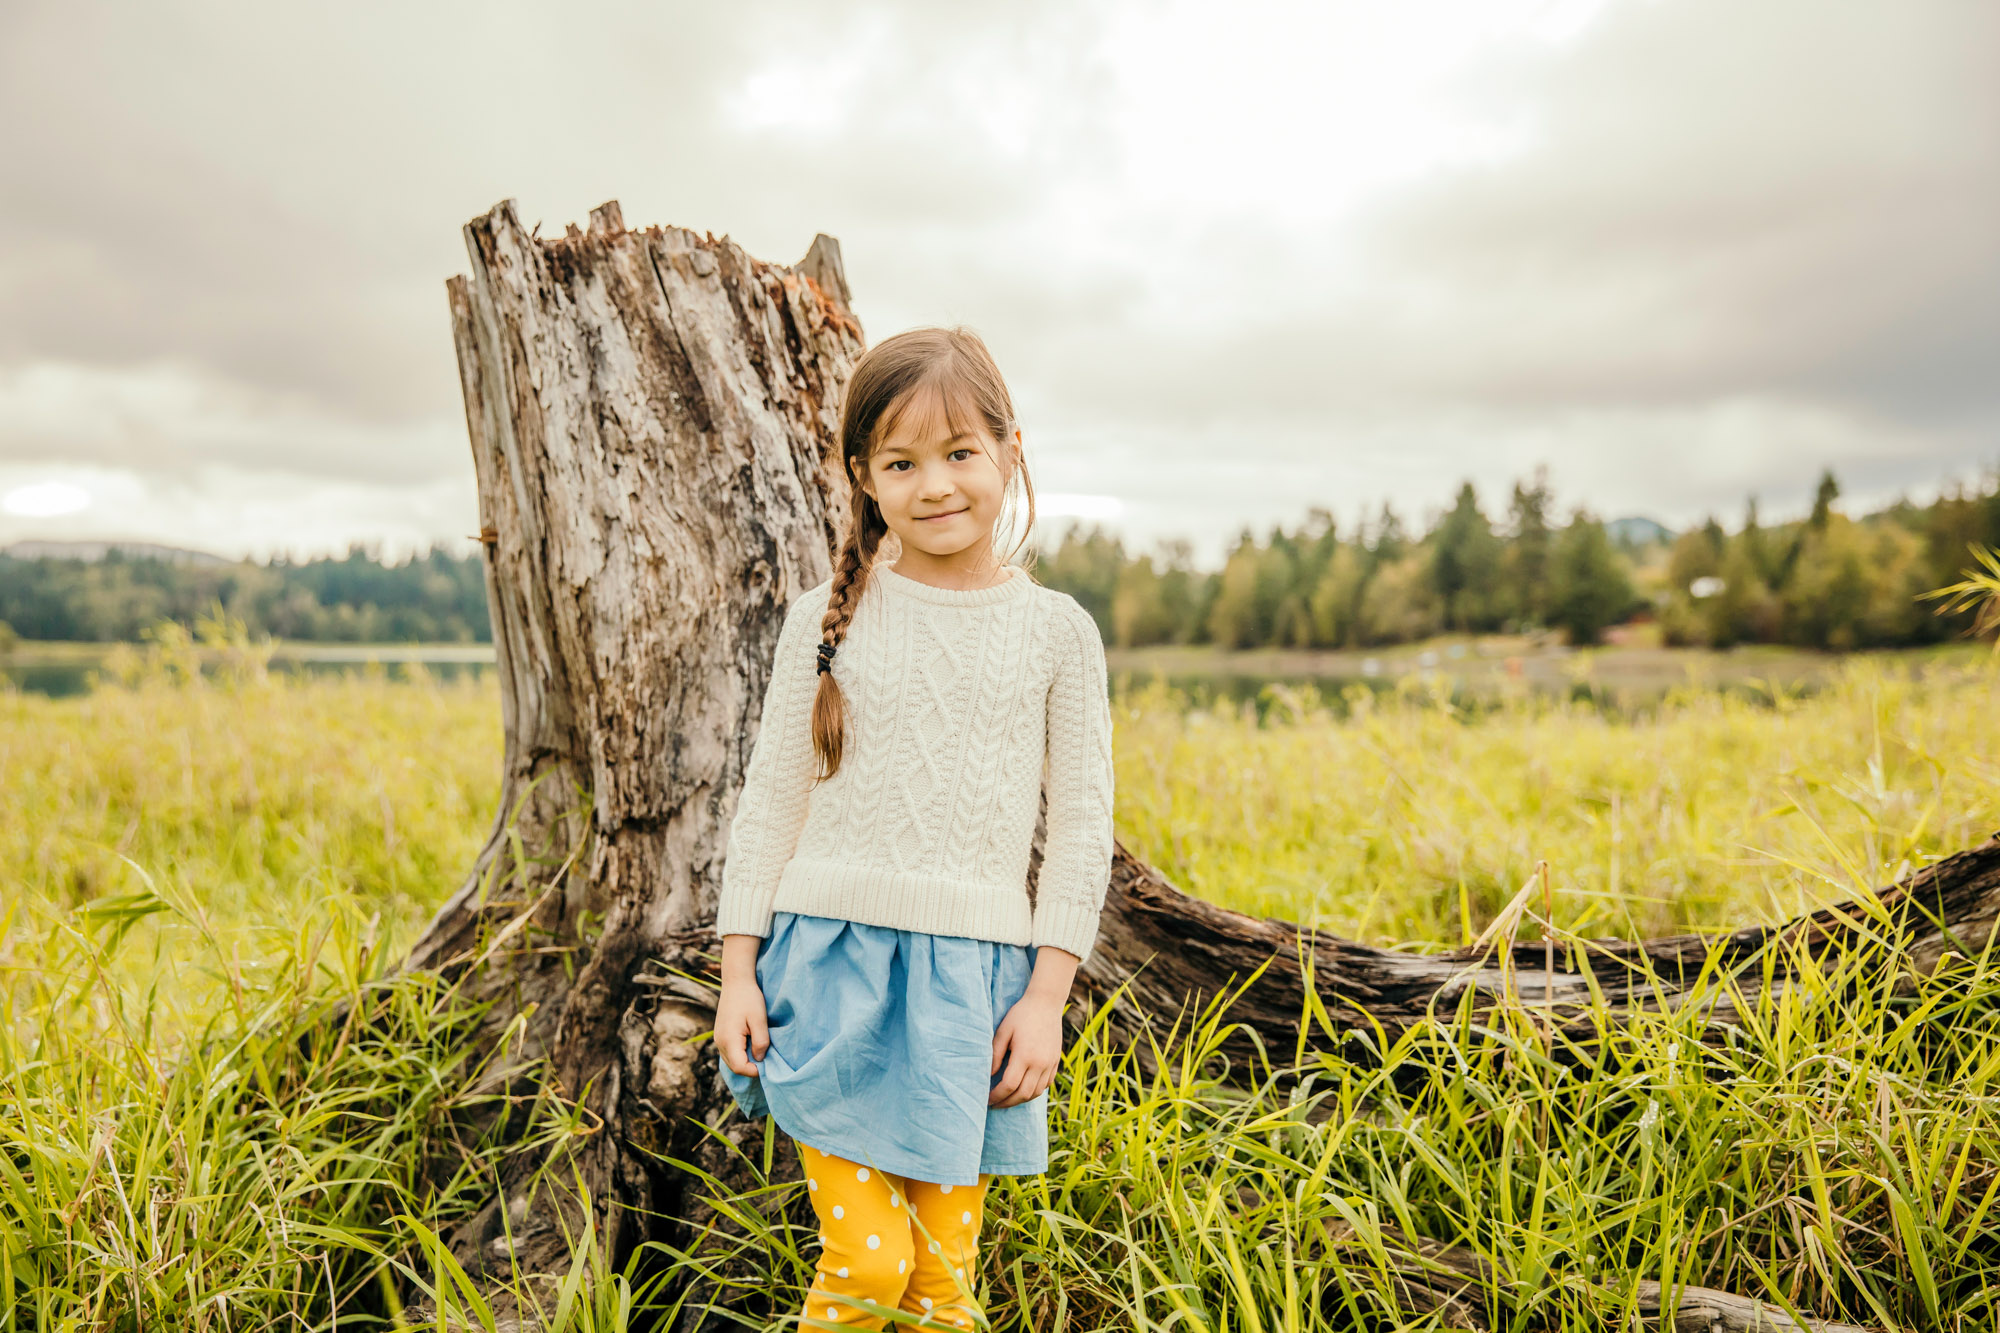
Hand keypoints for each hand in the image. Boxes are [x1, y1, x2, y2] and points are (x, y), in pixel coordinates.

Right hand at [715, 934, 769, 1077]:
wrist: (736, 982)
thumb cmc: (749, 998)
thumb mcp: (759, 1020)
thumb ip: (760, 1042)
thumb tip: (760, 1060)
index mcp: (729, 1040)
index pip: (740, 1067)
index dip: (755, 1071)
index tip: (768, 1064)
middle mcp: (720, 1042)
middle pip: (735, 1067)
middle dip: (751, 1067)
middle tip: (767, 1059)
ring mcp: (718, 1039)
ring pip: (732, 1061)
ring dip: (746, 1061)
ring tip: (760, 1051)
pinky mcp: (720, 1036)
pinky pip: (730, 1053)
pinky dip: (741, 1054)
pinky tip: (752, 1045)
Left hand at [989, 991, 1061, 1106]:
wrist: (1046, 1003)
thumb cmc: (1020, 1014)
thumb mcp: (1003, 1031)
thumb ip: (995, 1054)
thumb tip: (989, 1076)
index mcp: (1025, 1055)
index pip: (1009, 1085)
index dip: (996, 1096)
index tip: (987, 1099)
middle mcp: (1040, 1063)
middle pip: (1023, 1094)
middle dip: (1007, 1103)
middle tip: (994, 1104)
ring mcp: (1050, 1064)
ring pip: (1036, 1092)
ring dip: (1020, 1099)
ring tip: (1007, 1099)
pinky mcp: (1056, 1062)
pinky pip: (1046, 1085)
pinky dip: (1034, 1091)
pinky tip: (1023, 1089)